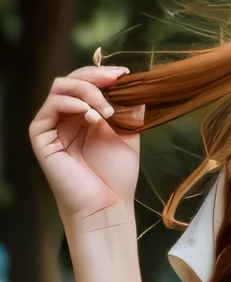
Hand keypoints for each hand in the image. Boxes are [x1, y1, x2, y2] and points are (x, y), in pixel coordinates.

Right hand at [28, 64, 143, 224]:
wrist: (107, 206)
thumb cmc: (116, 177)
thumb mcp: (128, 136)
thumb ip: (129, 111)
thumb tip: (137, 86)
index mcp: (83, 115)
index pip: (86, 82)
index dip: (103, 74)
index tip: (125, 74)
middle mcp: (65, 117)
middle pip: (71, 79)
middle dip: (95, 77)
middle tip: (117, 81)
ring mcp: (51, 126)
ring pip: (61, 87)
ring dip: (87, 91)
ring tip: (107, 110)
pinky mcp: (41, 137)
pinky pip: (51, 107)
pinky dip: (72, 103)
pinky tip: (92, 114)